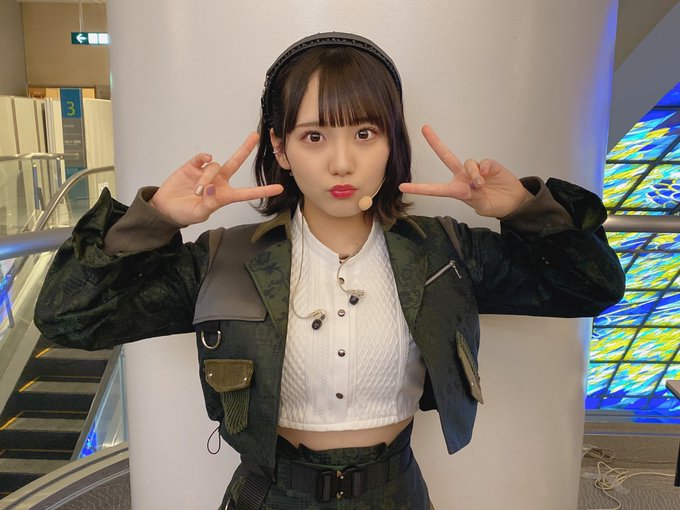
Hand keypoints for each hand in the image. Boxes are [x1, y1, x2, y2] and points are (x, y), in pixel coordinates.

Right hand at [150, 132, 282, 224]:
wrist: (165, 207)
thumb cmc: (184, 214)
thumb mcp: (198, 214)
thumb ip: (209, 203)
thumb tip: (212, 188)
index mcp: (224, 196)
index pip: (247, 193)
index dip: (262, 191)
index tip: (279, 188)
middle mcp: (219, 182)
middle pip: (235, 162)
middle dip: (245, 149)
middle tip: (255, 136)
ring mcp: (207, 173)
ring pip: (214, 166)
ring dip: (206, 178)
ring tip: (196, 191)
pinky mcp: (194, 166)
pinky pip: (203, 158)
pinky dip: (203, 159)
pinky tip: (200, 163)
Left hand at [399, 125, 531, 217]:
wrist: (513, 201)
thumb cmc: (494, 205)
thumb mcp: (482, 207)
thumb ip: (476, 196)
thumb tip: (476, 180)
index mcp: (457, 190)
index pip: (435, 189)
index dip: (419, 188)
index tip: (402, 186)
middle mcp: (462, 177)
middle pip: (446, 157)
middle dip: (435, 143)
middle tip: (424, 129)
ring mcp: (475, 170)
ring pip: (469, 163)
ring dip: (474, 174)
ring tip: (481, 185)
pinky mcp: (489, 165)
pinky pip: (483, 163)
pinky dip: (486, 170)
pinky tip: (490, 176)